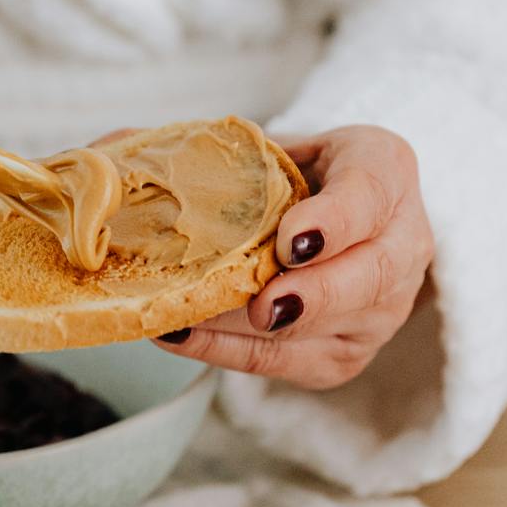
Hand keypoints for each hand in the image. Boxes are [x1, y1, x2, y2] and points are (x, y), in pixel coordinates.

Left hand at [155, 125, 432, 388]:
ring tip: (187, 320)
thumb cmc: (292, 174)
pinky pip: (289, 363)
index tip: (291, 240)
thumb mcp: (270, 143)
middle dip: (312, 296)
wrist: (332, 218)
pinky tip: (179, 335)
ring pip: (325, 331)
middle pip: (367, 278)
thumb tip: (104, 153)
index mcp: (385, 170)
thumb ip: (205, 147)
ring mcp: (381, 309)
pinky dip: (229, 352)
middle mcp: (402, 244)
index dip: (333, 222)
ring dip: (252, 332)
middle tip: (261, 306)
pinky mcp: (346, 354)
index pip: (369, 196)